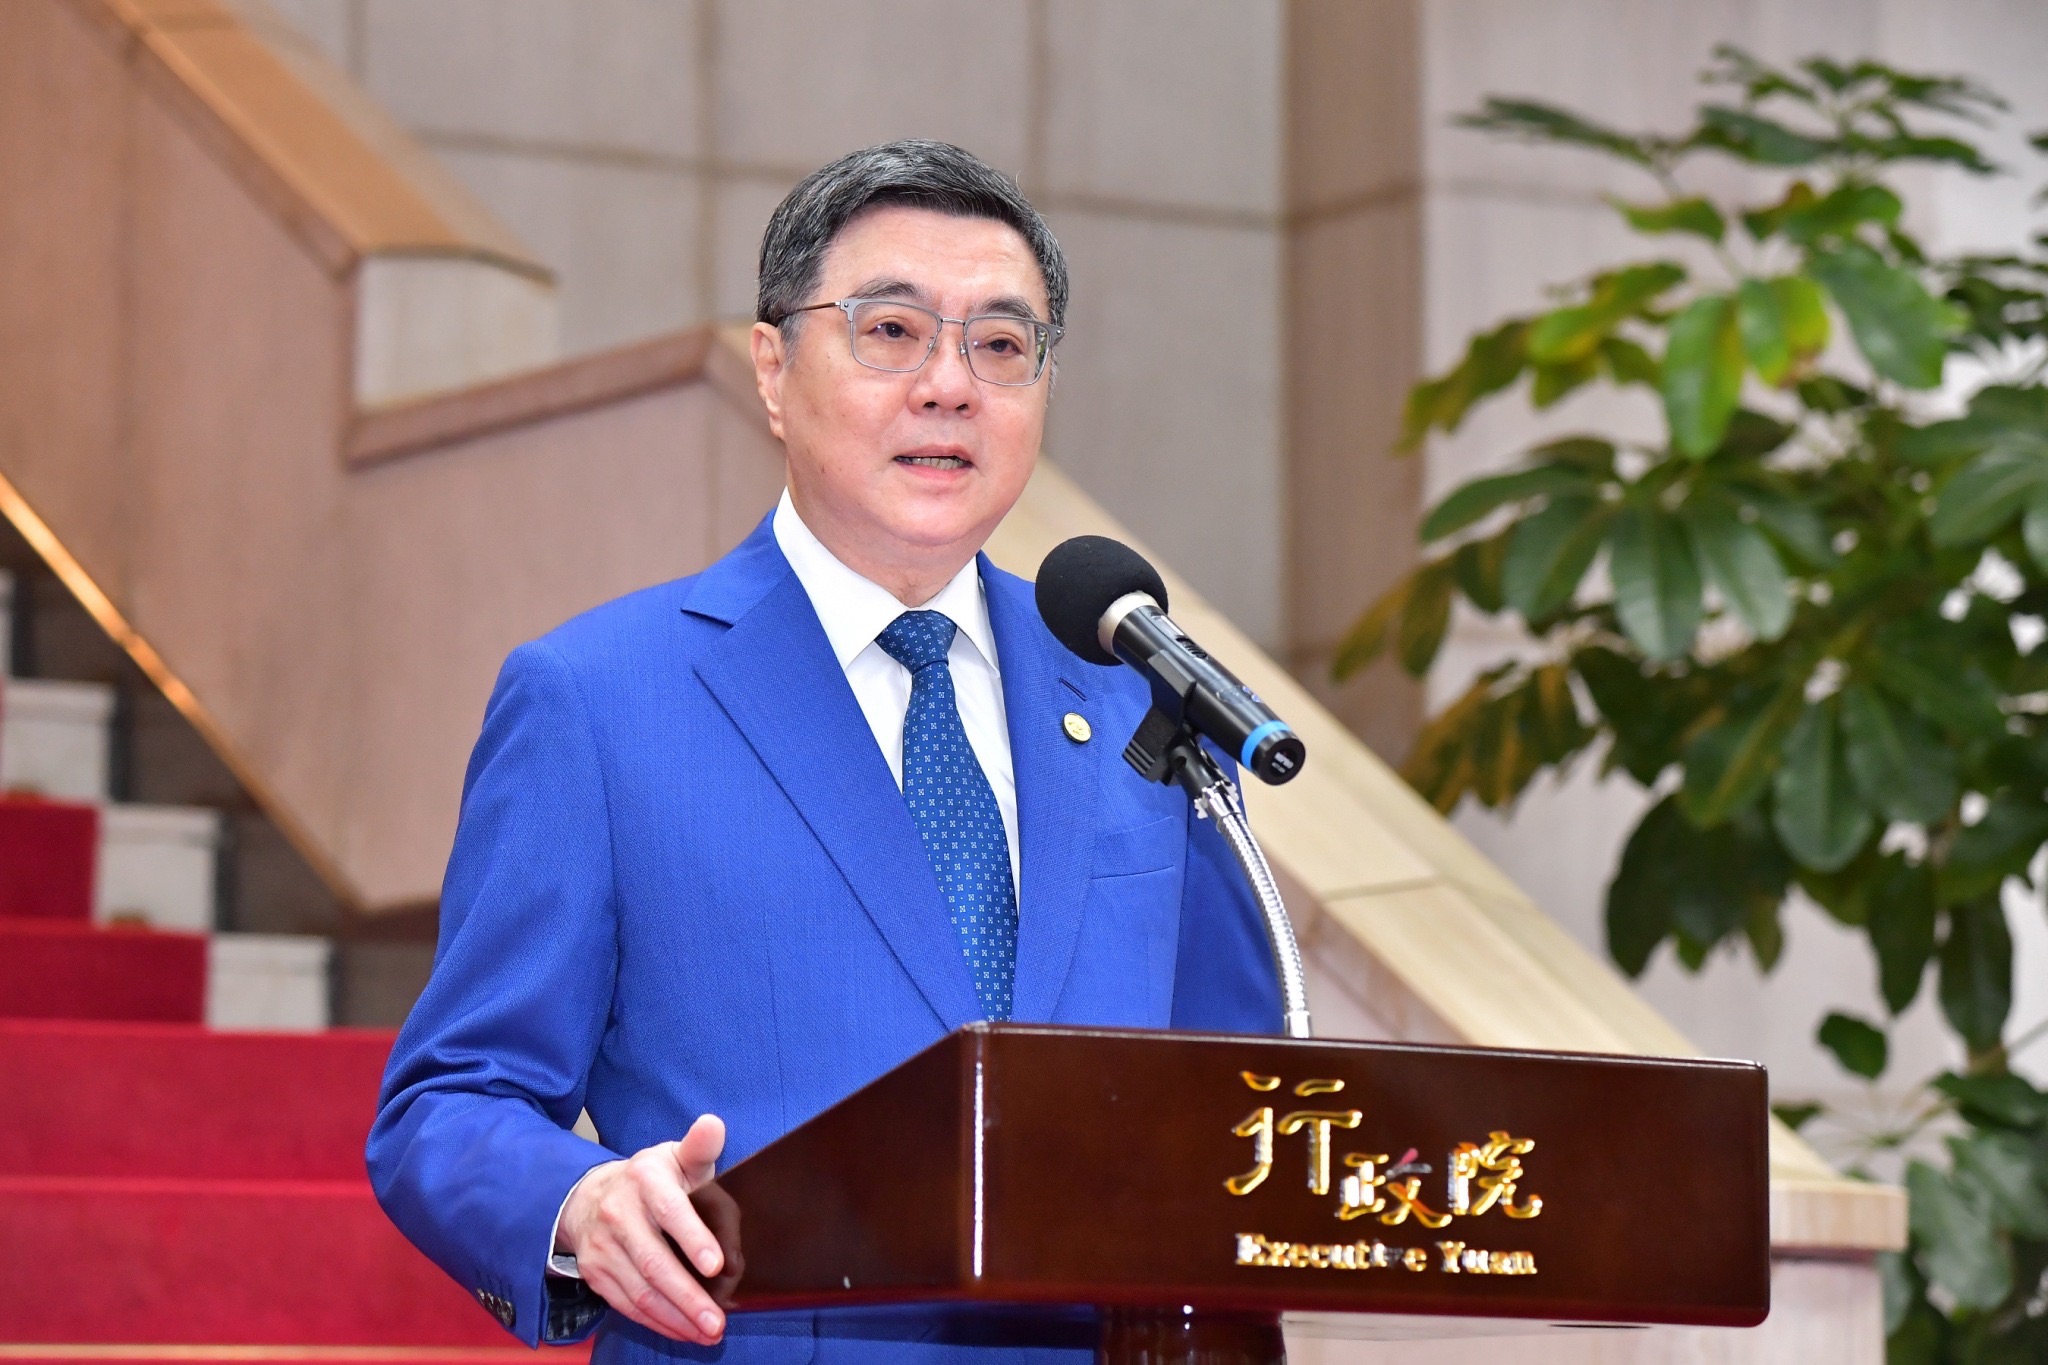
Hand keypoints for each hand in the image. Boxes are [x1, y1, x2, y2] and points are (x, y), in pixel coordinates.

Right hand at [555, 1114, 729, 1342]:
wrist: (588, 1195)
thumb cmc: (651, 1179)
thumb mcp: (674, 1157)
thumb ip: (699, 1147)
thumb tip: (714, 1125)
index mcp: (645, 1179)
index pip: (670, 1210)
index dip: (693, 1238)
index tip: (717, 1264)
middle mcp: (619, 1213)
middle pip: (654, 1262)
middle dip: (688, 1296)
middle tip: (717, 1322)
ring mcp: (603, 1247)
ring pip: (640, 1291)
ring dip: (676, 1318)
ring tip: (708, 1333)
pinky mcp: (595, 1272)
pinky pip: (627, 1305)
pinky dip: (657, 1322)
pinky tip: (683, 1332)